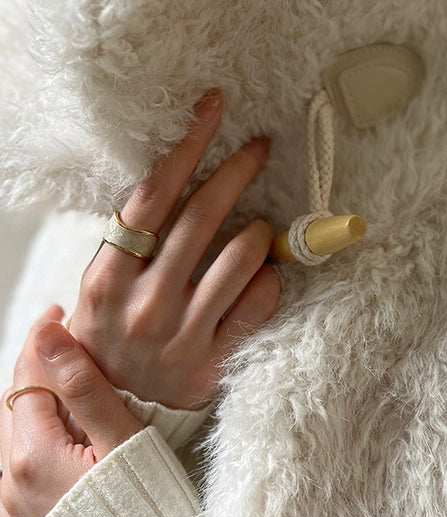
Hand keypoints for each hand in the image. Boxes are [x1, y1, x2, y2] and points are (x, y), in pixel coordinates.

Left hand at [0, 307, 143, 516]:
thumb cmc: (147, 508)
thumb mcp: (122, 438)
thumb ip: (83, 385)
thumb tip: (49, 334)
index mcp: (32, 455)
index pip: (27, 378)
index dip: (41, 340)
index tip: (58, 312)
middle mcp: (9, 486)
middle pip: (14, 409)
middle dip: (36, 373)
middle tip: (67, 345)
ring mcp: (13, 515)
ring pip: (14, 444)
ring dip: (36, 413)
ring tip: (70, 393)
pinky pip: (18, 479)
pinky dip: (36, 451)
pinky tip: (66, 446)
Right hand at [67, 91, 280, 408]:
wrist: (108, 406)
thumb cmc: (113, 328)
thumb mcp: (105, 282)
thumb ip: (135, 236)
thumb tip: (179, 170)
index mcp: (108, 276)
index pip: (153, 197)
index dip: (186, 147)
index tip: (212, 109)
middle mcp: (143, 304)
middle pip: (202, 218)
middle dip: (237, 171)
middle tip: (259, 147)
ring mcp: (180, 336)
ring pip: (240, 259)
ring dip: (259, 232)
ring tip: (260, 227)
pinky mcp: (213, 361)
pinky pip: (260, 303)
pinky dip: (271, 278)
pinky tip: (266, 273)